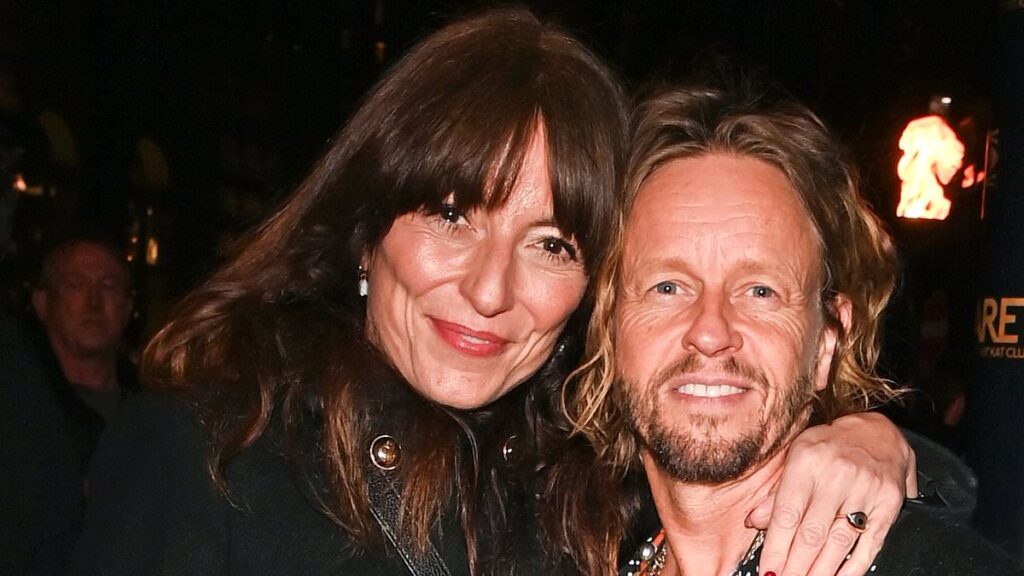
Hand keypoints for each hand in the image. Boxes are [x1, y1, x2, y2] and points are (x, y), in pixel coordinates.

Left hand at [747, 412, 915, 575]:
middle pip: (812, 533)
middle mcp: (836, 475)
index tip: (767, 570)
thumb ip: (777, 491)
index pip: (787, 514)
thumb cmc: (830, 445)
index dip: (776, 547)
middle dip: (795, 566)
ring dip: (820, 570)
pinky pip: (870, 542)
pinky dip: (854, 566)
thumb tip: (755, 521)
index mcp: (806, 461)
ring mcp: (865, 490)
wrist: (879, 431)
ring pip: (839, 541)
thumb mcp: (797, 456)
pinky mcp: (889, 503)